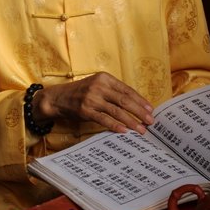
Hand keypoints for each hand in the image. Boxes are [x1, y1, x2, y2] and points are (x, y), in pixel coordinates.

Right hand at [33, 72, 153, 134]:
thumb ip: (113, 92)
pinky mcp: (85, 110)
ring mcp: (91, 98)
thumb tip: (135, 105)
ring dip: (131, 121)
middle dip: (139, 112)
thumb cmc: (81, 93)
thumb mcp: (97, 85)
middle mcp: (99, 86)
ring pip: (116, 111)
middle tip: (151, 121)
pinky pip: (104, 119)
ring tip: (141, 129)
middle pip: (125, 100)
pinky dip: (115, 125)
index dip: (140, 100)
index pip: (127, 90)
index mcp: (105, 78)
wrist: (58, 98)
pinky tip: (124, 131)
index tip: (150, 109)